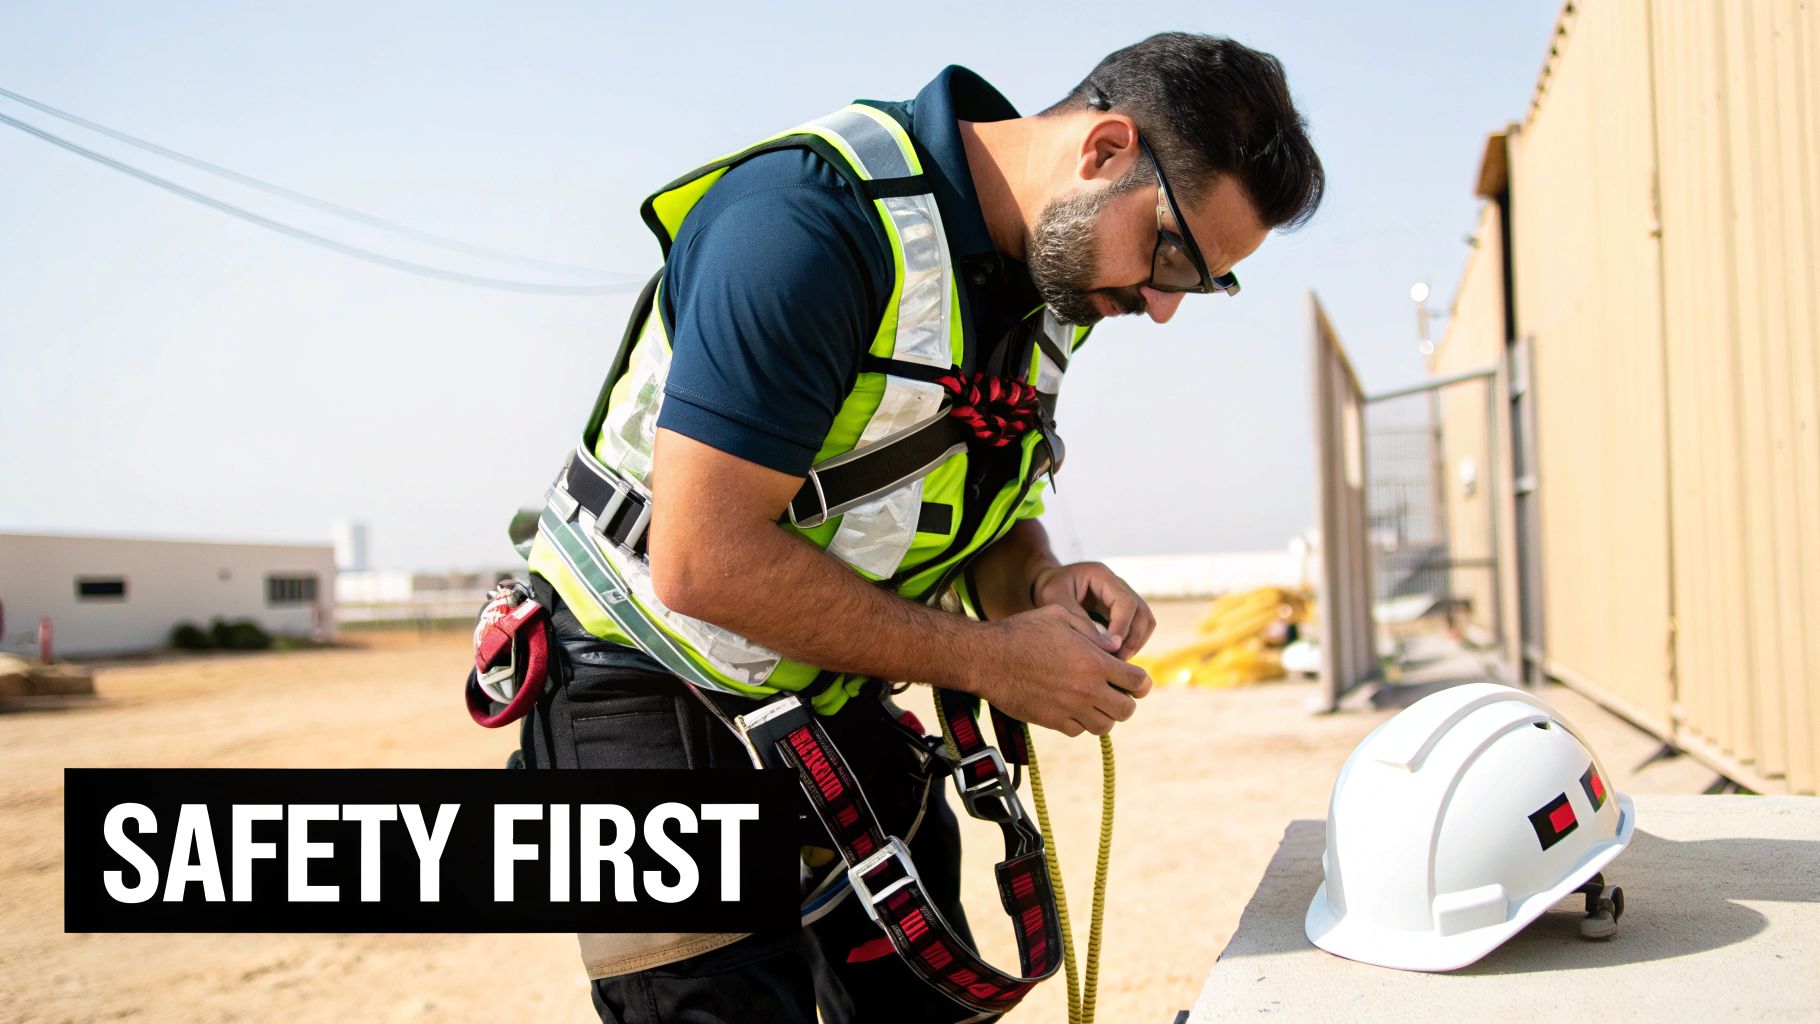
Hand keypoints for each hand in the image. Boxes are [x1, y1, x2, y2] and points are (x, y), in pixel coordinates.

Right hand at [968, 605, 1152, 736]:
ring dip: (1104, 714)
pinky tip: (1071, 706)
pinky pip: (1079, 731)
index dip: (1140, 681)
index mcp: (1095, 663)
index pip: (1138, 682)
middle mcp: (1087, 690)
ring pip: (1105, 726)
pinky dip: (1080, 721)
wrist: (988, 658)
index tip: (1133, 678)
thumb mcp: (1061, 616)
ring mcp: (1069, 709)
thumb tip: (1114, 647)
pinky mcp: (1052, 721)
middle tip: (1113, 690)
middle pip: (1127, 710)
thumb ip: (1093, 632)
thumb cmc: (1023, 631)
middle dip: (1125, 700)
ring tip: (1093, 700)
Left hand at [1029, 561, 1156, 660]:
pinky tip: (1112, 657)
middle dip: (1133, 641)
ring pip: (1144, 623)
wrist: (1044, 584)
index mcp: (1102, 576)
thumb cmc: (1048, 590)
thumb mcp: (1056, 602)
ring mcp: (1122, 598)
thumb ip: (1080, 622)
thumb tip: (1110, 647)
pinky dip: (1129, 645)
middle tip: (1116, 662)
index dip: (1122, 628)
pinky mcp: (1121, 612)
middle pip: (1143, 614)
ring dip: (1134, 644)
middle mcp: (1118, 585)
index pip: (1126, 603)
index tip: (1111, 650)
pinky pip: (1135, 630)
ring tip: (1115, 662)